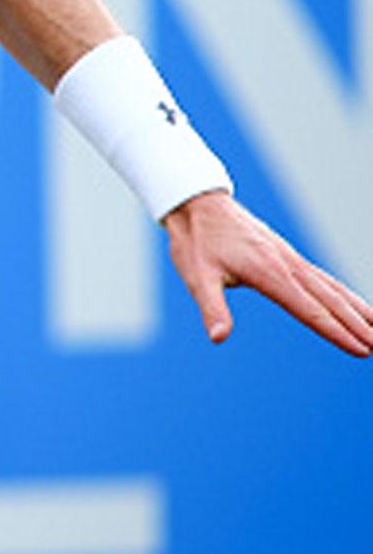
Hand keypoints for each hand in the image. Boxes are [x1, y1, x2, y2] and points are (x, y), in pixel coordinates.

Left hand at [164, 190, 372, 355]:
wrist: (198, 204)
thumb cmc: (196, 242)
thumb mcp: (197, 276)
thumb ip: (212, 308)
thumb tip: (218, 337)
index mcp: (269, 272)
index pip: (309, 309)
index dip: (335, 331)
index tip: (361, 350)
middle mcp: (287, 264)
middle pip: (329, 300)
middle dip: (357, 325)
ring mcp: (290, 258)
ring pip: (331, 287)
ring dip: (357, 308)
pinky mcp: (288, 255)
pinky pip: (322, 277)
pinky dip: (343, 292)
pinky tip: (353, 304)